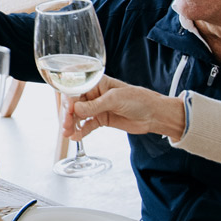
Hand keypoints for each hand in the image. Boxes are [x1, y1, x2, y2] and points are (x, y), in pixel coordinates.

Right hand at [66, 75, 185, 141]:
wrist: (154, 115)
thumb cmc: (138, 99)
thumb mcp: (115, 99)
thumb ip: (95, 105)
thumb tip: (76, 110)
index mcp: (96, 83)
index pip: (76, 90)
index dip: (69, 101)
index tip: (68, 112)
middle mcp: (94, 95)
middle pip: (74, 104)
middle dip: (68, 115)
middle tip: (66, 126)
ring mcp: (97, 108)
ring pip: (78, 116)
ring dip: (72, 124)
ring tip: (68, 133)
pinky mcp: (101, 120)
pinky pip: (87, 125)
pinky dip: (81, 131)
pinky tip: (75, 137)